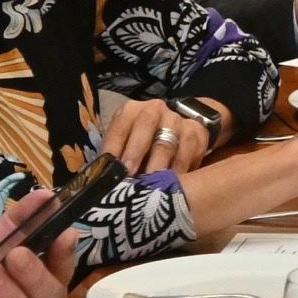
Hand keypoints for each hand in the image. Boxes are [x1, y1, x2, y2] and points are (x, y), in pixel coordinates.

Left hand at [93, 95, 213, 176]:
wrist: (176, 127)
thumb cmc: (140, 142)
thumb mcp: (124, 143)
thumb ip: (115, 157)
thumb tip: (101, 182)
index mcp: (130, 111)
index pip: (119, 127)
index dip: (115, 149)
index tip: (114, 171)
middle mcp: (154, 110)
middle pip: (145, 126)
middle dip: (137, 153)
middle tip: (132, 178)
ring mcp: (177, 120)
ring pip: (167, 143)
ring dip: (158, 168)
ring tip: (151, 188)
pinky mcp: (196, 133)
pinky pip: (187, 155)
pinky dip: (178, 172)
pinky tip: (172, 187)